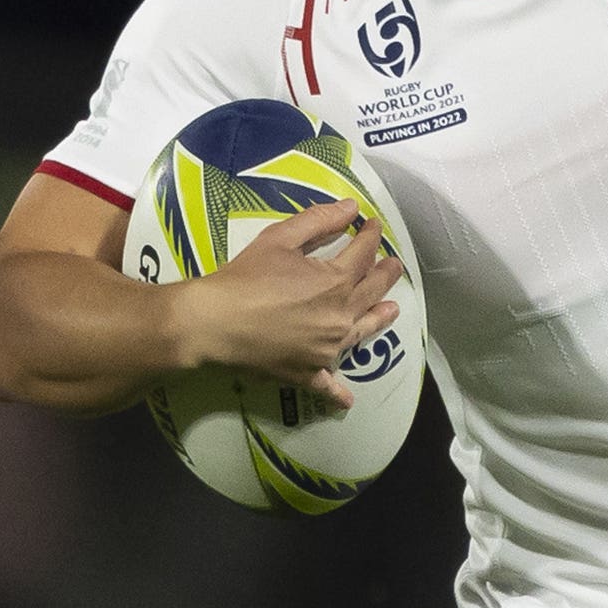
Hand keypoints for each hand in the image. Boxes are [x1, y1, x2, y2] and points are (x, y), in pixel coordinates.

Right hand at [178, 197, 403, 407]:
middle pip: (370, 292)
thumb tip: (351, 208)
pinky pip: (327, 385)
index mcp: (336, 282)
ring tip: (391, 311)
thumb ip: (318, 221)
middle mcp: (340, 317)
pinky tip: (347, 400)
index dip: (369, 236)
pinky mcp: (306, 373)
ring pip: (361, 333)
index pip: (362, 254)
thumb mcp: (279, 239)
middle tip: (394, 266)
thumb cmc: (244, 278)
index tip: (373, 225)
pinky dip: (338, 393)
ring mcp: (326, 349)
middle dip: (384, 275)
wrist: (213, 324)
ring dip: (379, 320)